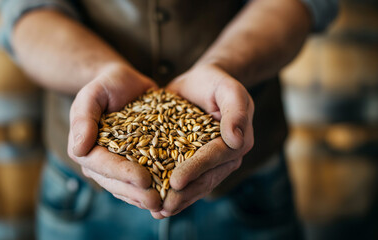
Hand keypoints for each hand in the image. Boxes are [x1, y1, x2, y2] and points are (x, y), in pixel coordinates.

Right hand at [67, 63, 161, 210]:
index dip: (123, 174)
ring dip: (145, 198)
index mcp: (85, 147)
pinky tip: (168, 196)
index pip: (102, 165)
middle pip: (116, 183)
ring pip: (127, 188)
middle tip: (158, 201)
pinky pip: (139, 182)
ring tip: (165, 204)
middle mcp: (98, 161)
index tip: (144, 180)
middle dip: (136, 193)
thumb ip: (84, 118)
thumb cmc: (107, 85)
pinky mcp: (132, 163)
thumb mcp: (93, 94)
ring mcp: (115, 165)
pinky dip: (152, 189)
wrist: (124, 83)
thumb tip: (78, 149)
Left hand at [151, 64, 254, 218]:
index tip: (175, 182)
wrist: (202, 84)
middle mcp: (226, 156)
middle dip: (184, 194)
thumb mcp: (228, 88)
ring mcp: (212, 163)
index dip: (196, 170)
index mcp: (237, 141)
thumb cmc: (215, 82)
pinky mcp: (195, 162)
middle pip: (205, 178)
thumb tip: (237, 140)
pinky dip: (173, 193)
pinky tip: (157, 205)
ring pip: (196, 185)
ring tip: (158, 211)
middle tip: (164, 206)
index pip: (215, 158)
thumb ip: (236, 110)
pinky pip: (187, 180)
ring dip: (178, 200)